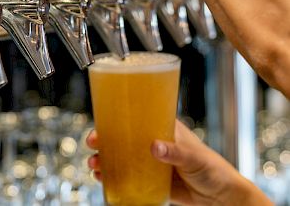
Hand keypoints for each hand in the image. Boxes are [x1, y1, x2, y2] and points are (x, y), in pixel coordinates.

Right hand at [86, 120, 272, 205]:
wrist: (223, 199)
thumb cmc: (214, 169)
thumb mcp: (194, 156)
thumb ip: (174, 151)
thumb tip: (154, 147)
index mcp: (162, 127)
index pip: (135, 117)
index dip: (115, 117)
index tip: (101, 122)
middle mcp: (152, 141)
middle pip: (122, 136)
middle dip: (104, 139)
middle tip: (92, 144)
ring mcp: (150, 161)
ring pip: (121, 156)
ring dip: (105, 159)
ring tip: (94, 165)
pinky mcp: (151, 181)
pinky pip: (128, 177)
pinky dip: (113, 177)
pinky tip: (103, 179)